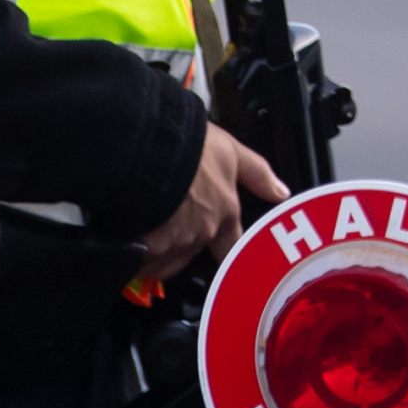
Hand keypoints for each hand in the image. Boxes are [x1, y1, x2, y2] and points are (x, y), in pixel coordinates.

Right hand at [137, 124, 285, 284]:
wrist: (148, 148)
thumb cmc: (191, 145)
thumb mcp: (231, 151)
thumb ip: (256, 174)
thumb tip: (281, 193)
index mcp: (224, 213)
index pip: (232, 246)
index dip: (227, 253)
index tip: (221, 256)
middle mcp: (201, 234)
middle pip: (192, 253)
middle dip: (180, 245)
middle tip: (165, 223)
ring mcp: (171, 245)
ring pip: (163, 261)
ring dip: (155, 253)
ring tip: (143, 228)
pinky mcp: (142, 249)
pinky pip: (137, 262)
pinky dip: (133, 254)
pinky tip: (126, 238)